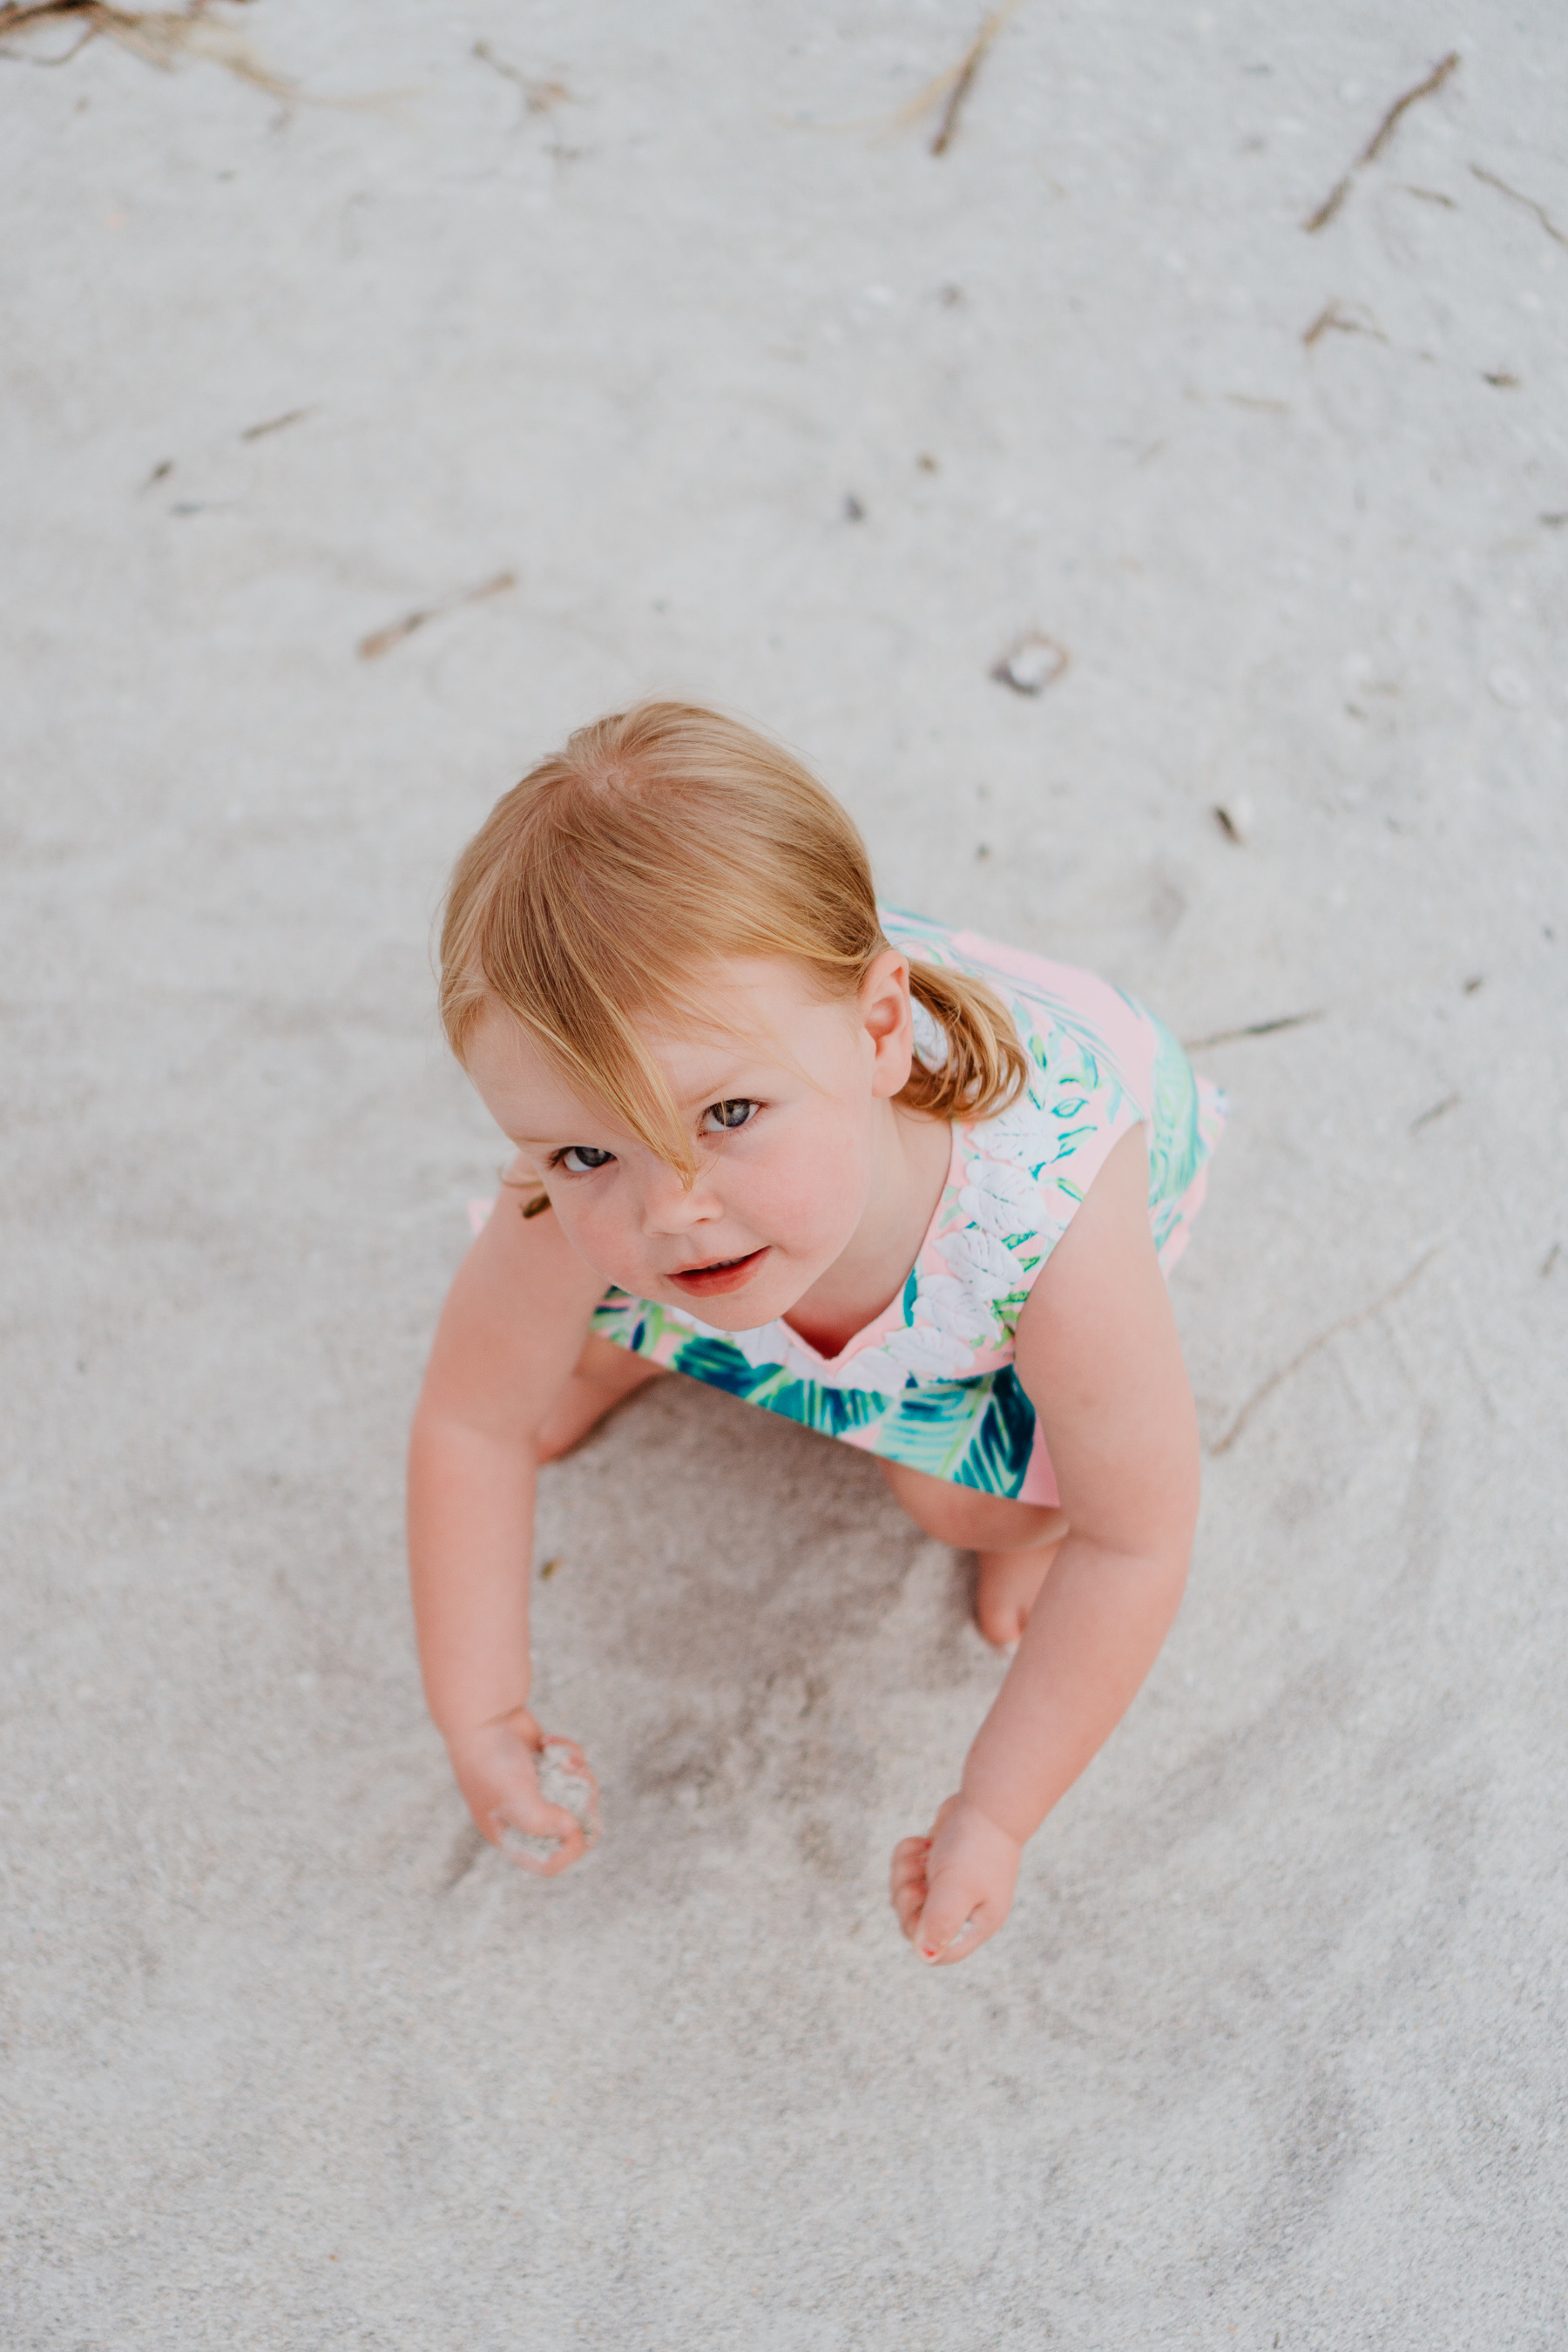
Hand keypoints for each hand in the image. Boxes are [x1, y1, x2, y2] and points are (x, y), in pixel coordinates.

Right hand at [447, 1707, 598, 1877]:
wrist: (484, 1714)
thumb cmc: (493, 1762)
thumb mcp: (517, 1800)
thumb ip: (544, 1823)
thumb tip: (573, 1829)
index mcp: (510, 1834)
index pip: (547, 1863)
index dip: (568, 1853)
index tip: (577, 1830)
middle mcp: (525, 1816)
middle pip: (571, 1831)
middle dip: (583, 1808)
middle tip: (584, 1790)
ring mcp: (537, 1789)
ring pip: (578, 1796)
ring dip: (579, 1777)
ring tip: (564, 1760)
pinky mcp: (547, 1764)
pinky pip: (573, 1769)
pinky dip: (569, 1755)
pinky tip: (549, 1742)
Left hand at [890, 1793, 1019, 1965]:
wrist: (987, 1802)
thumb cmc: (976, 1848)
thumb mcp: (956, 1890)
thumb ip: (940, 1924)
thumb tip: (925, 1957)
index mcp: (976, 1922)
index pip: (942, 1952)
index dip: (922, 1938)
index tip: (919, 1911)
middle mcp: (964, 1907)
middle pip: (915, 1922)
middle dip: (907, 1899)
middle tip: (920, 1879)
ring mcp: (949, 1883)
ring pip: (907, 1893)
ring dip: (905, 1873)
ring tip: (923, 1855)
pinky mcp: (938, 1861)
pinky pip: (908, 1868)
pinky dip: (908, 1855)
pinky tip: (923, 1841)